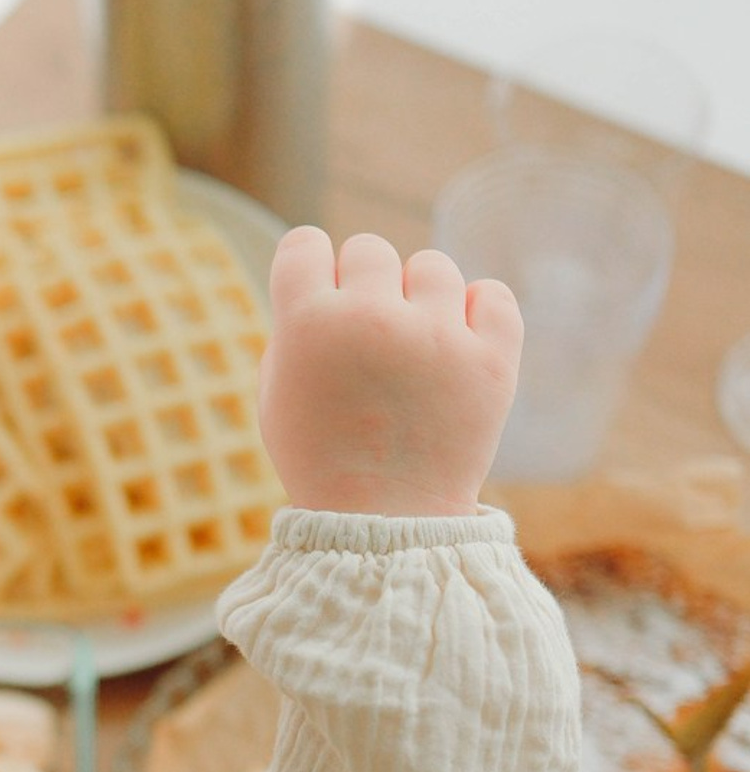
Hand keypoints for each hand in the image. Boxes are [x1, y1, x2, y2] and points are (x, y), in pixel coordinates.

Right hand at [256, 228, 521, 516]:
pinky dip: (477, 315)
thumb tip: (332, 281)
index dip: (307, 269)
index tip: (316, 297)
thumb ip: (296, 329)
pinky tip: (456, 348)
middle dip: (363, 287)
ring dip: (419, 300)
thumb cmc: (321, 459)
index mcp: (307, 326)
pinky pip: (493, 294)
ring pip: (432, 267)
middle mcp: (372, 319)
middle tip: (365, 340)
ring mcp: (438, 337)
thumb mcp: (277, 395)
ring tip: (413, 351)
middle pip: (369, 249)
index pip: (303, 244)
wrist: (384, 527)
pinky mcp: (494, 359)